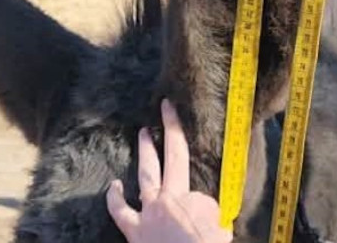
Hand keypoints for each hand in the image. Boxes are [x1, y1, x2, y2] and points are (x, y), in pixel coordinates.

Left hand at [106, 100, 232, 242]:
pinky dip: (115, 197)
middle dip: (171, 128)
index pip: (204, 188)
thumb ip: (216, 218)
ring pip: (147, 174)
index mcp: (196, 198)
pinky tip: (114, 185)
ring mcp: (150, 212)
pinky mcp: (134, 229)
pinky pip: (120, 210)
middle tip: (165, 106)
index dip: (207, 203)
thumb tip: (214, 216)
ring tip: (142, 132)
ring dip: (145, 151)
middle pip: (174, 156)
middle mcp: (172, 198)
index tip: (209, 220)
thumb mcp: (222, 233)